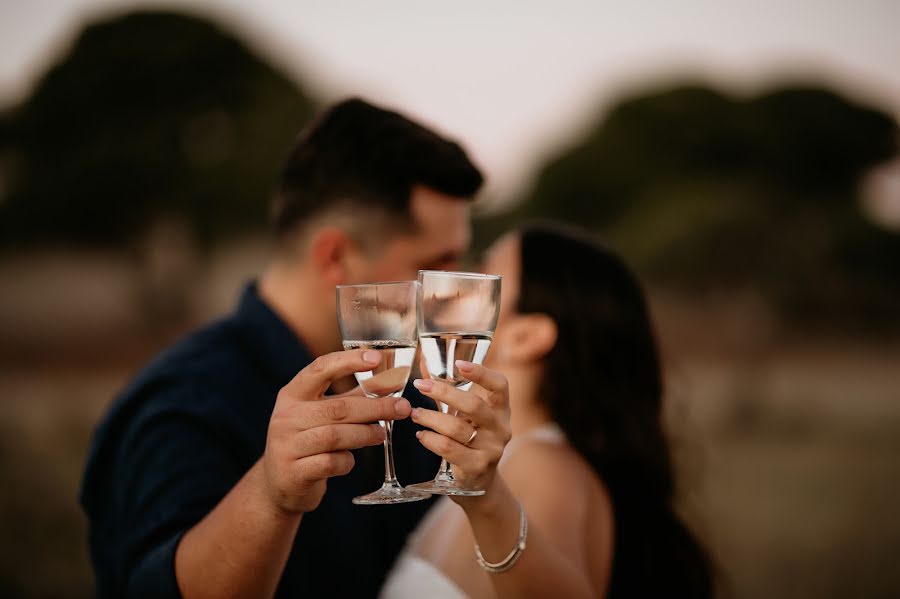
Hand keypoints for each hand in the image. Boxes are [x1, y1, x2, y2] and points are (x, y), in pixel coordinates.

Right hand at [262, 349, 412, 513]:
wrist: (279, 483)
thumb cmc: (308, 441)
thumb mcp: (323, 414)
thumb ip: (354, 397)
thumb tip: (391, 379)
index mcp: (292, 394)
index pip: (320, 369)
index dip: (349, 361)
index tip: (377, 357)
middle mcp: (286, 417)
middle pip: (338, 408)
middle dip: (375, 407)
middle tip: (402, 407)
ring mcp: (286, 446)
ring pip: (335, 436)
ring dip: (365, 434)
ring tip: (381, 434)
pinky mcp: (294, 473)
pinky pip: (330, 463)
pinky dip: (346, 461)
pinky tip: (350, 460)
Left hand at [411, 360, 510, 495]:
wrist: (479, 480)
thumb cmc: (470, 437)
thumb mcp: (466, 414)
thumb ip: (450, 390)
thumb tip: (424, 362)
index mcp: (501, 409)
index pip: (500, 385)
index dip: (482, 373)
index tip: (459, 364)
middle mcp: (500, 427)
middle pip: (473, 405)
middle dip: (444, 392)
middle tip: (421, 386)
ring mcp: (491, 449)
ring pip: (457, 428)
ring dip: (431, 417)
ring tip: (414, 413)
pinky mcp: (477, 466)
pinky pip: (449, 449)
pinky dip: (431, 439)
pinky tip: (421, 434)